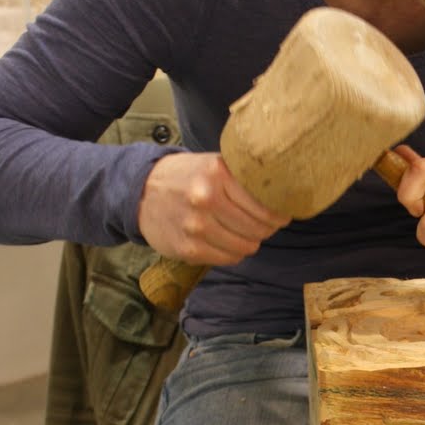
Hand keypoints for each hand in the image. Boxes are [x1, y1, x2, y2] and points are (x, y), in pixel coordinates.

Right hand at [137, 152, 289, 263]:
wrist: (140, 192)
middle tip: (266, 226)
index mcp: (217, 173)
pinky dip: (233, 253)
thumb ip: (242, 179)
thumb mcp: (212, 165)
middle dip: (266, 229)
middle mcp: (206, 199)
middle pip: (258, 228)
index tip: (283, 215)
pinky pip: (229, 258)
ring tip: (244, 233)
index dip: (279, 214)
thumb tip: (282, 199)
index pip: (264, 205)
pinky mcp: (189, 249)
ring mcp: (196, 226)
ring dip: (250, 242)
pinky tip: (227, 242)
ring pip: (246, 246)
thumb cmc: (185, 177)